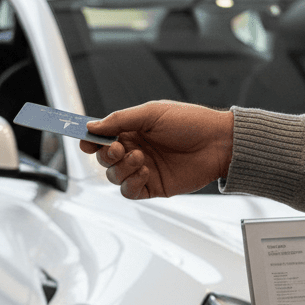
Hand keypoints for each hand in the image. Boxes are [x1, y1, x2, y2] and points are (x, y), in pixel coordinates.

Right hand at [79, 101, 233, 198]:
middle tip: (119, 148)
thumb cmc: (191, 123)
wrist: (219, 143)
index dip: (90, 139)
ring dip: (121, 168)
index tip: (85, 140)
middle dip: (106, 154)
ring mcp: (143, 170)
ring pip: (113, 176)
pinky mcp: (153, 187)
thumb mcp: (152, 113)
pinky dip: (130, 183)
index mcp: (133, 130)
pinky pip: (129, 191)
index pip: (102, 137)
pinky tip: (145, 172)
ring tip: (141, 158)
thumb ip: (120, 120)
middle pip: (104, 159)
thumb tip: (92, 126)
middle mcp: (135, 150)